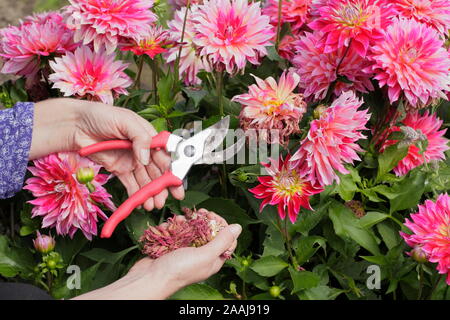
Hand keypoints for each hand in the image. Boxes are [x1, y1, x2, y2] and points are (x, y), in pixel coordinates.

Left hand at [30, 98, 183, 209]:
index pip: (164, 153)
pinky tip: (143, 203)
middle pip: (158, 170)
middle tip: (170, 197)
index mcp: (148, 136)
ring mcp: (131, 161)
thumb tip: (146, 158)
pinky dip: (137, 195)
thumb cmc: (100, 115)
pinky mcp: (119, 170)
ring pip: (146, 180)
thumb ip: (139, 138)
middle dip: (164, 184)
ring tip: (156, 204)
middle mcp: (142, 150)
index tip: (176, 179)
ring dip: (152, 193)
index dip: (171, 167)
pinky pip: (131, 184)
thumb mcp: (125, 120)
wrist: (75, 125)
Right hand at [72, 223, 241, 299]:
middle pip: (208, 231)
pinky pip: (176, 232)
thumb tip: (238, 228)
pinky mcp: (172, 247)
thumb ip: (222, 241)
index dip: (221, 224)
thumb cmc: (178, 271)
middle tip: (199, 212)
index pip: (225, 239)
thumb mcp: (205, 255)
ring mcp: (186, 250)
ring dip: (186, 221)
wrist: (150, 278)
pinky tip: (170, 224)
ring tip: (180, 218)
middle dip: (203, 219)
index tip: (212, 215)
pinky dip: (173, 226)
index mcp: (213, 259)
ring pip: (191, 229)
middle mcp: (201, 255)